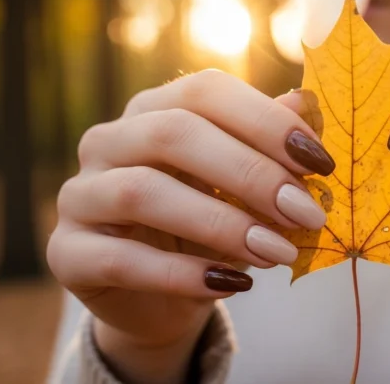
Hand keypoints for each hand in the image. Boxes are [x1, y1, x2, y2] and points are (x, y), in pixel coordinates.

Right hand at [47, 70, 333, 382]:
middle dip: (251, 173)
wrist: (161, 298)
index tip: (320, 163)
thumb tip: (308, 102)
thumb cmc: (210, 230)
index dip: (265, 121)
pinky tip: (231, 284)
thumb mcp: (244, 188)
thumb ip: (268, 146)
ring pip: (142, 192)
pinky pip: (121, 259)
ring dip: (221, 224)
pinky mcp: (68, 252)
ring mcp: (81, 195)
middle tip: (306, 213)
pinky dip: (182, 274)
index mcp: (154, 110)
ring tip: (277, 252)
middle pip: (174, 134)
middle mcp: (109, 140)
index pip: (205, 92)